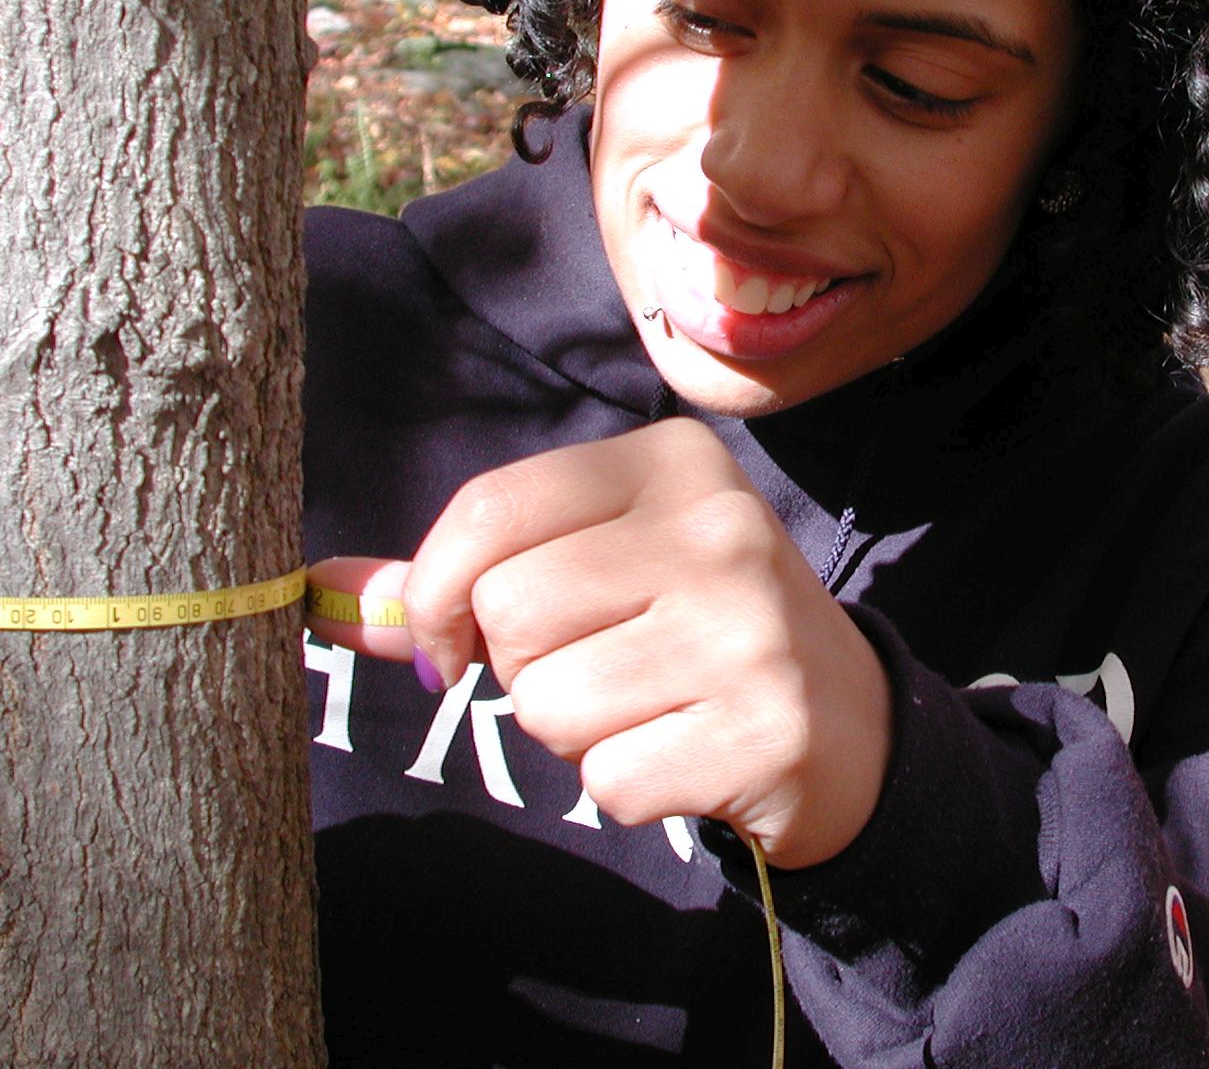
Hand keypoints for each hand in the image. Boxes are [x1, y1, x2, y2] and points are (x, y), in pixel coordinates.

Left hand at [305, 418, 892, 867]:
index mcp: (674, 464)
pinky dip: (628, 786)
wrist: (849, 718)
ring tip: (649, 706)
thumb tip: (317, 591)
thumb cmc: (692, 626)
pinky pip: (610, 780)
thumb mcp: (601, 563)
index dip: (439, 590)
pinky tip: (686, 752)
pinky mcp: (765, 728)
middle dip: (526, 668)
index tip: (456, 636)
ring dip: (575, 733)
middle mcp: (720, 529)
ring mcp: (750, 629)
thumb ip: (464, 575)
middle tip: (602, 667)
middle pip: (510, 614)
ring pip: (550, 705)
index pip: (491, 511)